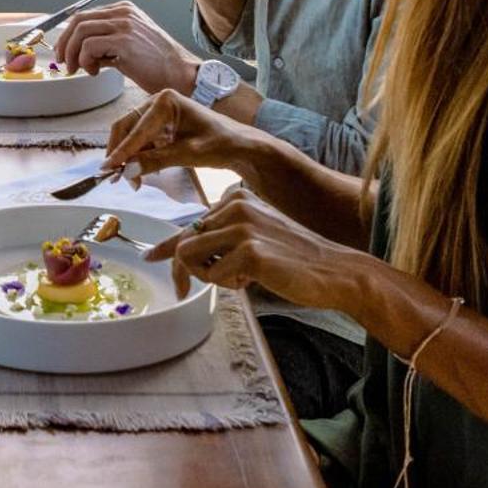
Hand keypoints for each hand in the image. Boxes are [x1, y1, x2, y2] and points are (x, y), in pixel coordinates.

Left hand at [58, 1, 200, 94]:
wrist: (182, 74)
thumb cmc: (159, 65)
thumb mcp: (130, 46)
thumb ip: (106, 44)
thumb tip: (81, 54)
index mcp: (124, 10)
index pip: (85, 15)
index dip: (69, 34)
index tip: (64, 52)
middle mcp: (123, 13)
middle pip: (78, 20)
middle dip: (64, 42)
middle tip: (63, 62)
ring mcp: (124, 25)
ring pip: (80, 32)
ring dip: (73, 54)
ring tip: (79, 69)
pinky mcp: (123, 41)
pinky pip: (88, 47)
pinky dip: (85, 61)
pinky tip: (95, 71)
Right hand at [102, 88, 259, 178]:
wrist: (242, 147)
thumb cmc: (222, 144)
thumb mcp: (188, 154)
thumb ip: (155, 161)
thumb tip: (127, 170)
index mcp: (165, 100)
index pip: (137, 129)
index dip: (121, 151)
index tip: (108, 169)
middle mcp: (158, 101)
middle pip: (127, 127)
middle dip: (120, 153)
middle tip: (115, 177)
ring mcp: (158, 113)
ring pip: (132, 135)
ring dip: (128, 157)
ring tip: (131, 180)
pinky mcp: (161, 125)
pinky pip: (142, 140)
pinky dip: (138, 156)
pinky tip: (140, 172)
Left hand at [147, 185, 365, 307]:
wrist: (336, 271)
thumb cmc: (294, 260)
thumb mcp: (253, 238)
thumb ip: (220, 240)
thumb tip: (177, 253)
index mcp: (235, 198)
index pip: (190, 224)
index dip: (167, 247)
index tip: (151, 258)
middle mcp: (235, 205)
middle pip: (184, 242)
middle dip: (188, 271)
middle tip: (190, 289)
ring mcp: (242, 226)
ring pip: (190, 256)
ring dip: (208, 277)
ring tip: (238, 279)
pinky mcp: (250, 251)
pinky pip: (213, 275)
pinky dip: (228, 286)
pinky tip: (252, 281)